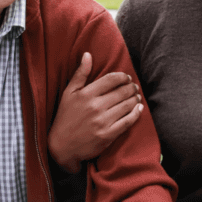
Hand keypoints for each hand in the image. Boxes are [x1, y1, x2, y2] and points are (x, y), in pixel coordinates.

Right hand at [48, 52, 143, 172]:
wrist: (61, 146)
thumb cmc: (65, 117)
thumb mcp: (68, 93)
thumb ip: (80, 74)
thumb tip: (88, 54)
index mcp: (86, 94)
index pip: (111, 79)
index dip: (122, 77)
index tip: (126, 78)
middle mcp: (95, 107)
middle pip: (122, 92)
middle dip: (131, 87)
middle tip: (134, 87)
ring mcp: (103, 122)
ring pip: (127, 105)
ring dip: (135, 99)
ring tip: (136, 96)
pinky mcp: (108, 135)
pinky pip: (128, 121)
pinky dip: (136, 113)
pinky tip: (139, 108)